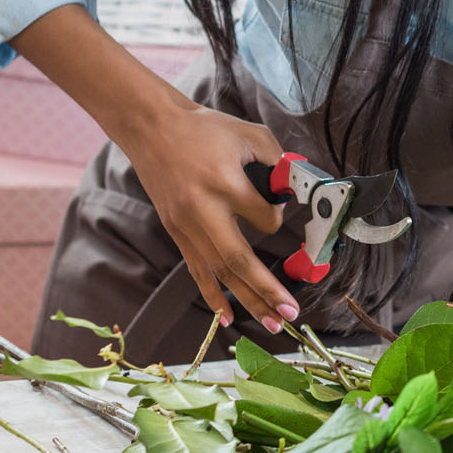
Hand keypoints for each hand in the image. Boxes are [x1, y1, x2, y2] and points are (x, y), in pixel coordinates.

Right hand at [123, 103, 299, 334]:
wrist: (153, 129)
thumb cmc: (206, 129)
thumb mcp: (250, 134)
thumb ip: (280, 161)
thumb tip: (298, 188)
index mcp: (224, 184)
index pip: (265, 218)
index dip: (279, 220)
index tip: (281, 213)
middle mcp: (203, 211)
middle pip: (238, 260)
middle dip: (267, 289)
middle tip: (292, 311)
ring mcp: (186, 226)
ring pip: (220, 272)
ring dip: (248, 300)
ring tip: (273, 323)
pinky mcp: (177, 233)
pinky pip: (198, 271)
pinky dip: (213, 296)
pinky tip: (229, 318)